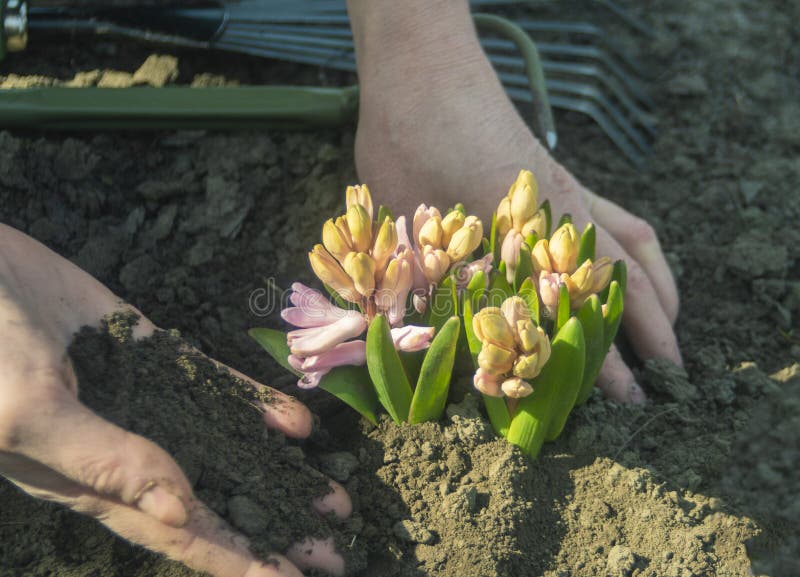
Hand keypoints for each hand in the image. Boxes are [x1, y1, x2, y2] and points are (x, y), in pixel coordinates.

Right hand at [0, 224, 349, 576]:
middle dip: (272, 526)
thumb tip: (181, 512)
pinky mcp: (148, 352)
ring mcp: (140, 398)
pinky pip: (210, 384)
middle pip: (214, 499)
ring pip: (222, 445)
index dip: (235, 561)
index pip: (179, 535)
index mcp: (91, 482)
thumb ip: (104, 461)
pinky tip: (295, 422)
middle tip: (336, 548)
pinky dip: (250, 404)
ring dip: (275, 471)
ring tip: (332, 492)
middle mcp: (124, 449)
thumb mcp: (29, 414)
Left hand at [348, 0, 680, 402]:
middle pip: (627, 278)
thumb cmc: (408, 144)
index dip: (605, 357)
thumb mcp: (411, 221)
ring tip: (668, 332)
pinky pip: (620, 216)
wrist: (420, 74)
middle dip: (652, 332)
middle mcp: (562, 211)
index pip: (582, 306)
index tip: (625, 401)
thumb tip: (455, 346)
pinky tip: (634, 268)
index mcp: (527, 229)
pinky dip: (641, 250)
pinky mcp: (559, 175)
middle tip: (666, 379)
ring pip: (636, 244)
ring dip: (658, 291)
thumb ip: (437, 279)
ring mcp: (566, 191)